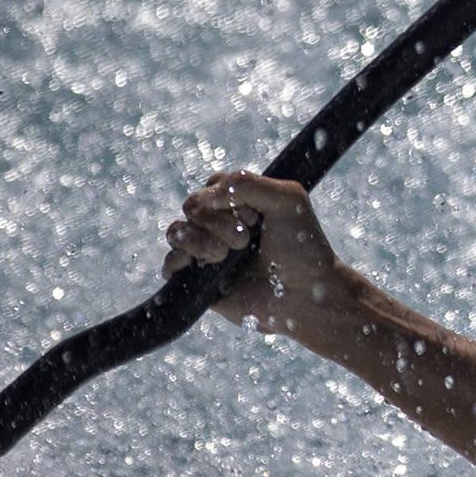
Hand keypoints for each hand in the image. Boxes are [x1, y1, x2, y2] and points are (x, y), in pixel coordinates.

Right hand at [163, 170, 347, 337]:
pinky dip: (178, 261)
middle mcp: (219, 226)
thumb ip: (246, 183)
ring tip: (225, 255)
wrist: (305, 293)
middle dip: (218, 222)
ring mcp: (207, 251)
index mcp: (239, 204)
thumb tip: (203, 196)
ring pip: (177, 231)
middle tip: (246, 240)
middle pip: (192, 207)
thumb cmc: (302, 247)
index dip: (228, 198)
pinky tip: (204, 264)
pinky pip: (170, 264)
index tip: (255, 216)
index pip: (212, 186)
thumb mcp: (286, 199)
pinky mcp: (198, 280)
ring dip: (200, 240)